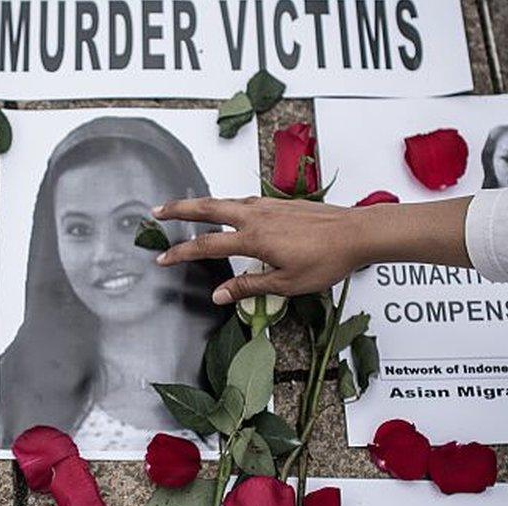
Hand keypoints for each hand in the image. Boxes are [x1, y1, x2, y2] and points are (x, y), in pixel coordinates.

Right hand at [152, 197, 364, 304]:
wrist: (357, 233)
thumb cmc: (327, 260)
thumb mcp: (286, 283)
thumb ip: (249, 287)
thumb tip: (219, 295)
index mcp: (254, 239)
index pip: (206, 246)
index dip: (181, 253)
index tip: (162, 259)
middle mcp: (255, 217)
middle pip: (207, 208)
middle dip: (179, 209)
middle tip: (157, 211)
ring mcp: (267, 206)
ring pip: (224, 200)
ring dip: (200, 204)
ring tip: (185, 208)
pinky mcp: (278, 203)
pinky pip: (242, 201)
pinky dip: (225, 203)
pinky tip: (227, 209)